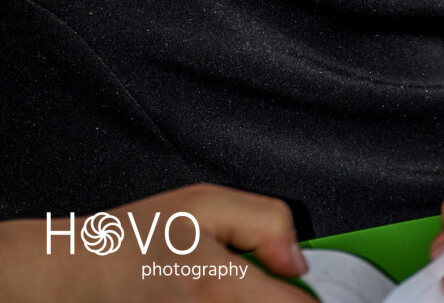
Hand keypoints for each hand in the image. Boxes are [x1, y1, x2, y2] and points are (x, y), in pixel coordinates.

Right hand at [0, 183, 312, 301]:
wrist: (80, 278)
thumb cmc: (135, 241)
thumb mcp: (205, 202)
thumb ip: (266, 220)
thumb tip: (298, 259)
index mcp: (224, 290)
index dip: (312, 296)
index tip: (303, 283)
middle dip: (283, 299)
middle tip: (265, 279)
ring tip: (231, 287)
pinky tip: (215, 295)